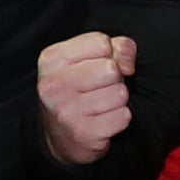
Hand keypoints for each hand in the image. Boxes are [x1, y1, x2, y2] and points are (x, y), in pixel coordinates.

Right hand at [35, 31, 134, 164]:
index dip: (109, 54)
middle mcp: (53, 85)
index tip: (98, 65)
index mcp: (51, 60)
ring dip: (117, 100)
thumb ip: (116, 47)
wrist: (62, 136)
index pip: (101, 43)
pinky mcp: (83, 134)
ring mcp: (66, 111)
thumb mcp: (89, 59)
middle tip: (99, 88)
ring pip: (120, 93)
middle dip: (114, 78)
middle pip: (111, 68)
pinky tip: (102, 120)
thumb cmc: (80, 90)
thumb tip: (128, 66)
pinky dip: (119, 118)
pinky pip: (123, 116)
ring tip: (100, 104)